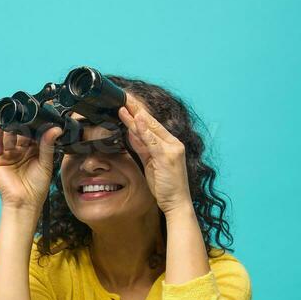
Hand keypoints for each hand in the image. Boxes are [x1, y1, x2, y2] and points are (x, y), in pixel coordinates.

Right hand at [0, 123, 62, 213]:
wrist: (25, 203)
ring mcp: (8, 155)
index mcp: (34, 152)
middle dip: (23, 124)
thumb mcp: (45, 164)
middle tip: (27, 113)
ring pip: (8, 137)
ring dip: (11, 127)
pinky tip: (1, 126)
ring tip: (16, 117)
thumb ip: (47, 145)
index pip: (34, 134)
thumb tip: (54, 129)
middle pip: (20, 133)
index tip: (41, 115)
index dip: (36, 125)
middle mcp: (20, 152)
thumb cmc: (37, 189)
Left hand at [118, 92, 192, 215]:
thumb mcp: (151, 165)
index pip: (151, 125)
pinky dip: (144, 130)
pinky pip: (153, 140)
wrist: (177, 203)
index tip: (127, 103)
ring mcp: (171, 149)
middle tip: (123, 97)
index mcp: (168, 145)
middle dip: (136, 109)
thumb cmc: (165, 187)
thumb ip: (143, 147)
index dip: (138, 113)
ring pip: (151, 128)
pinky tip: (135, 120)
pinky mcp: (167, 157)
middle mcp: (172, 144)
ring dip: (137, 115)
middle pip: (151, 122)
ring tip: (125, 104)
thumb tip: (132, 132)